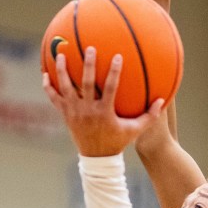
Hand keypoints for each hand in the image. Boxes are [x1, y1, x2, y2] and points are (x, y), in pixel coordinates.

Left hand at [43, 47, 163, 156]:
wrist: (96, 158)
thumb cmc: (117, 141)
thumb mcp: (135, 130)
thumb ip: (149, 116)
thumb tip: (162, 100)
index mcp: (105, 112)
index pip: (110, 88)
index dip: (114, 72)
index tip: (117, 56)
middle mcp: (88, 110)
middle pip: (86, 84)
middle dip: (87, 65)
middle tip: (89, 48)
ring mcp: (74, 112)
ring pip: (66, 88)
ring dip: (63, 71)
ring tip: (61, 55)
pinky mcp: (65, 115)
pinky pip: (54, 98)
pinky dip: (49, 87)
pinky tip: (45, 74)